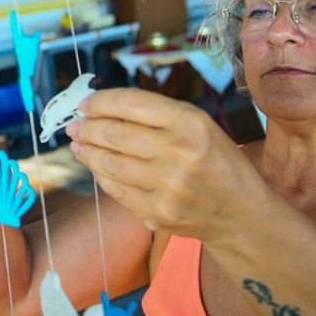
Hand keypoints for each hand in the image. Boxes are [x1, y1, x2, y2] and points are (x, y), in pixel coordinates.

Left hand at [66, 88, 255, 240]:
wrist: (240, 212)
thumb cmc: (217, 161)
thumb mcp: (199, 125)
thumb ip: (157, 114)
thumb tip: (104, 108)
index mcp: (191, 123)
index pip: (131, 104)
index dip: (101, 102)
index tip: (86, 103)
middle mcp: (178, 153)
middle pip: (115, 133)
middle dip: (87, 127)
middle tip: (75, 125)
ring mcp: (166, 187)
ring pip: (110, 163)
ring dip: (87, 151)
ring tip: (78, 144)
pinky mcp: (157, 213)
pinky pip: (116, 190)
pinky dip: (101, 175)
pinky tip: (96, 166)